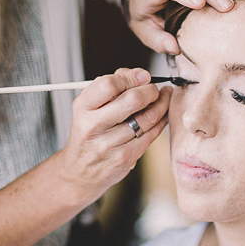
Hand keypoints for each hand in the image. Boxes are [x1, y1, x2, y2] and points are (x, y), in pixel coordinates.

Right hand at [56, 68, 171, 201]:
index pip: (109, 84)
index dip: (131, 77)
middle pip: (132, 99)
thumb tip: (141, 74)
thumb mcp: (89, 107)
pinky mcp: (125, 158)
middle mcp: (93, 126)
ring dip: (162, 104)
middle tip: (154, 89)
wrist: (80, 171)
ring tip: (164, 98)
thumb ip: (112, 86)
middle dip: (150, 90)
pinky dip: (162, 121)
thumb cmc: (89, 133)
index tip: (143, 76)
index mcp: (82, 107)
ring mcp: (109, 144)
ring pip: (148, 117)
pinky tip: (162, 114)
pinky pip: (152, 134)